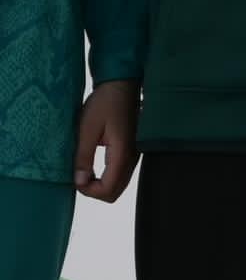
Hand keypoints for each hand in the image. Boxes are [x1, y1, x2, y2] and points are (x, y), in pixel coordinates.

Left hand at [70, 79, 136, 202]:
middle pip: (115, 193)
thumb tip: (80, 181)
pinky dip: (107, 178)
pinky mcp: (133, 152)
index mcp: (122, 154)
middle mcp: (133, 159)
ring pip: (119, 186)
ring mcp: (135, 156)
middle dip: (94, 191)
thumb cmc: (104, 103)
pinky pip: (121, 175)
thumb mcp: (87, 128)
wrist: (123, 85)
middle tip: (79, 177)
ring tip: (84, 171)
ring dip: (100, 185)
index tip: (75, 178)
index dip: (88, 191)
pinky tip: (95, 166)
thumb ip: (84, 157)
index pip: (108, 189)